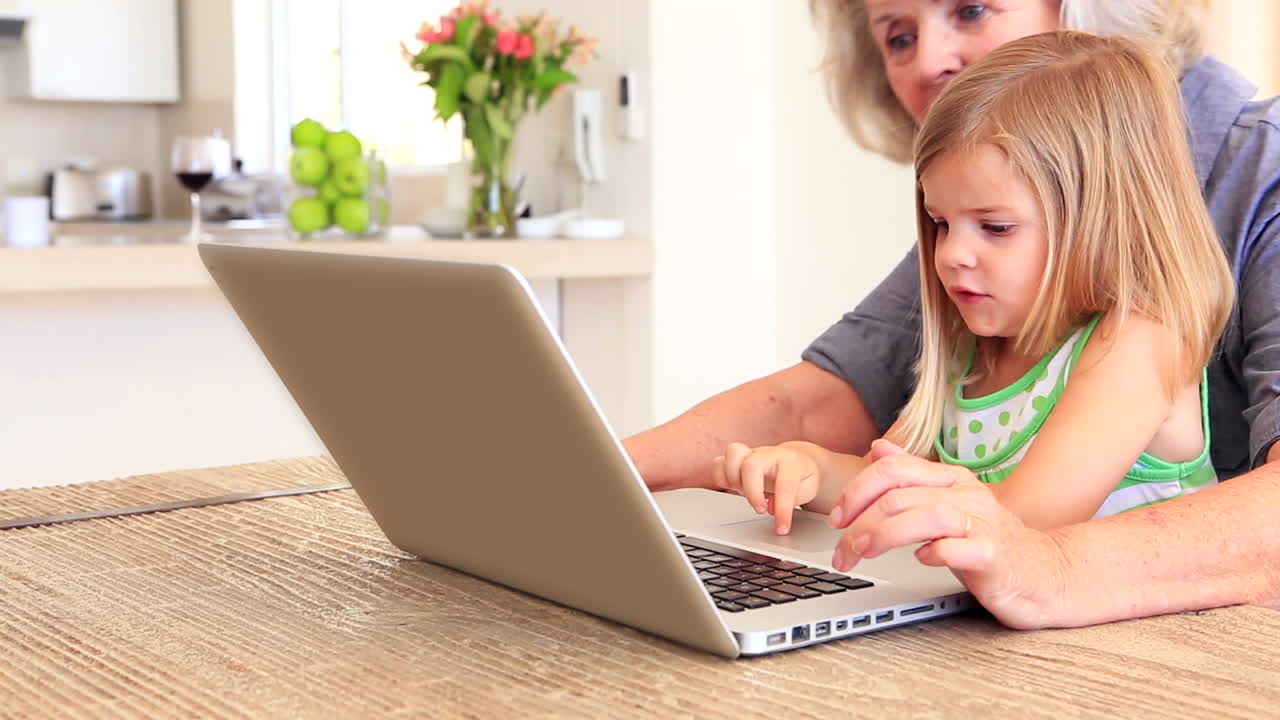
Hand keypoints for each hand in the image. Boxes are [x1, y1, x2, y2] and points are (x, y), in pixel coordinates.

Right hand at [713, 441, 820, 534]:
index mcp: (790, 461)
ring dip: (733, 478)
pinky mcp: (737, 460)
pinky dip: (721, 477)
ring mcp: (750, 454)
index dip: (782, 510)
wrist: (799, 459)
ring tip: (743, 494)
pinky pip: (719, 462)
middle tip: (761, 510)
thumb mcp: (808, 489)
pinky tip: (732, 489)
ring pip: (732, 454)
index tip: (782, 528)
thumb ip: (792, 499)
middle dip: (752, 492)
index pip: (784, 485)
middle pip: (751, 465)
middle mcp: (767, 454)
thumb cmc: (802, 475)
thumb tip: (772, 508)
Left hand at [827, 439, 1069, 628]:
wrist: (1048, 574)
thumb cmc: (990, 541)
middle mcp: (966, 495)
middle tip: (841, 549)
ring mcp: (983, 524)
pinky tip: (921, 560)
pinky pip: (956, 549)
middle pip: (898, 496)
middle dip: (859, 522)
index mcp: (951, 479)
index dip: (856, 491)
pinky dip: (932, 554)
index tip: (837, 518)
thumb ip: (912, 477)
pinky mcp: (994, 556)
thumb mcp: (946, 503)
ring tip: (862, 553)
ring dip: (882, 536)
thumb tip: (877, 449)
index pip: (893, 469)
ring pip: (923, 517)